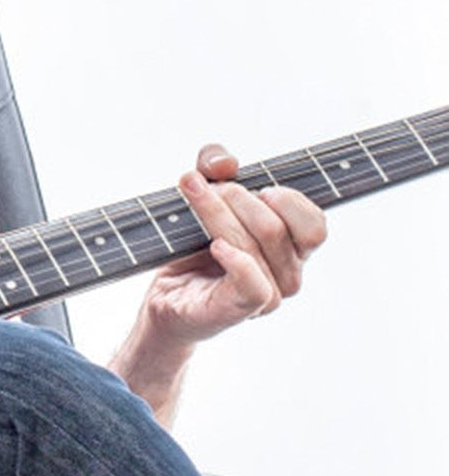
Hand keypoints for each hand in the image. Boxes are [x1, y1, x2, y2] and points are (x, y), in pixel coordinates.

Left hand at [140, 142, 327, 346]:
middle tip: (200, 188)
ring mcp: (263, 297)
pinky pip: (252, 284)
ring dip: (217, 214)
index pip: (315, 226)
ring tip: (191, 199)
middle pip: (275, 227)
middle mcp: (285, 276)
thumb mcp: (202, 190)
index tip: (254, 185)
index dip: (287, 199)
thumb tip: (224, 164)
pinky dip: (234, 259)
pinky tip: (215, 246)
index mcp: (292, 251)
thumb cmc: (190, 245)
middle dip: (235, 198)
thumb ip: (215, 164)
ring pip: (254, 246)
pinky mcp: (234, 311)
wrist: (161, 293)